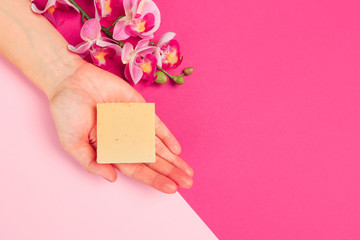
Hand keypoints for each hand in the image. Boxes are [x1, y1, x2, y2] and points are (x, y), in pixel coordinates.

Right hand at [49, 62, 193, 192]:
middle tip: (188, 183)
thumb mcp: (72, 143)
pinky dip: (167, 137)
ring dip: (173, 159)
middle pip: (151, 160)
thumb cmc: (67, 112)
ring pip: (157, 145)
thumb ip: (91, 162)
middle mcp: (125, 140)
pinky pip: (156, 125)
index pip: (136, 169)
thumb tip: (113, 178)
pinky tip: (177, 150)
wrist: (70, 80)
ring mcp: (133, 124)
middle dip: (170, 172)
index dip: (153, 179)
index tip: (171, 188)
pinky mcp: (139, 109)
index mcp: (110, 150)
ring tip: (188, 172)